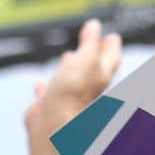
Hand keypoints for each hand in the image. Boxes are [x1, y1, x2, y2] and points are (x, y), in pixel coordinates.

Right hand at [27, 18, 121, 140]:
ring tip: (66, 57)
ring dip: (68, 69)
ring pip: (71, 83)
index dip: (111, 46)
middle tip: (92, 44)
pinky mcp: (50, 112)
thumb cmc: (73, 95)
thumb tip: (95, 26)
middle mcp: (88, 92)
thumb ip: (91, 43)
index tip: (112, 37)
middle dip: (91, 56)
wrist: (53, 128)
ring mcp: (68, 103)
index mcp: (101, 78)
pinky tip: (41, 86)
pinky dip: (46, 89)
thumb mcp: (86, 60)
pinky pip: (49, 97)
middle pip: (92, 70)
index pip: (111, 58)